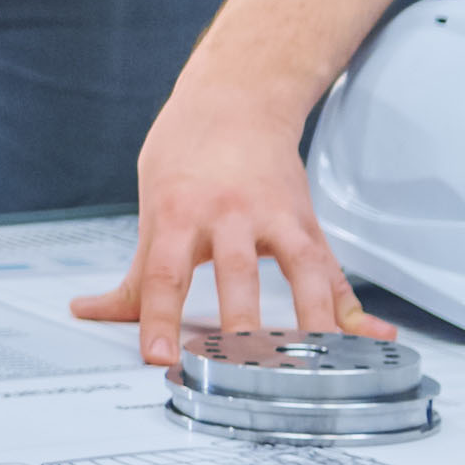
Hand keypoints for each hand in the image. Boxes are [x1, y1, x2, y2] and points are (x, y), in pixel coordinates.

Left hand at [74, 67, 390, 364]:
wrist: (237, 97)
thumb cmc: (187, 154)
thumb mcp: (153, 207)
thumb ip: (136, 275)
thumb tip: (90, 312)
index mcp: (179, 212)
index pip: (164, 272)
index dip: (159, 316)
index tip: (159, 356)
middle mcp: (229, 214)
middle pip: (236, 272)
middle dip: (239, 322)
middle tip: (242, 365)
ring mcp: (275, 219)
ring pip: (299, 271)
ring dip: (309, 320)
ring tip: (314, 366)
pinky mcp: (307, 226)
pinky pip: (333, 273)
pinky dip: (353, 309)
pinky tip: (374, 339)